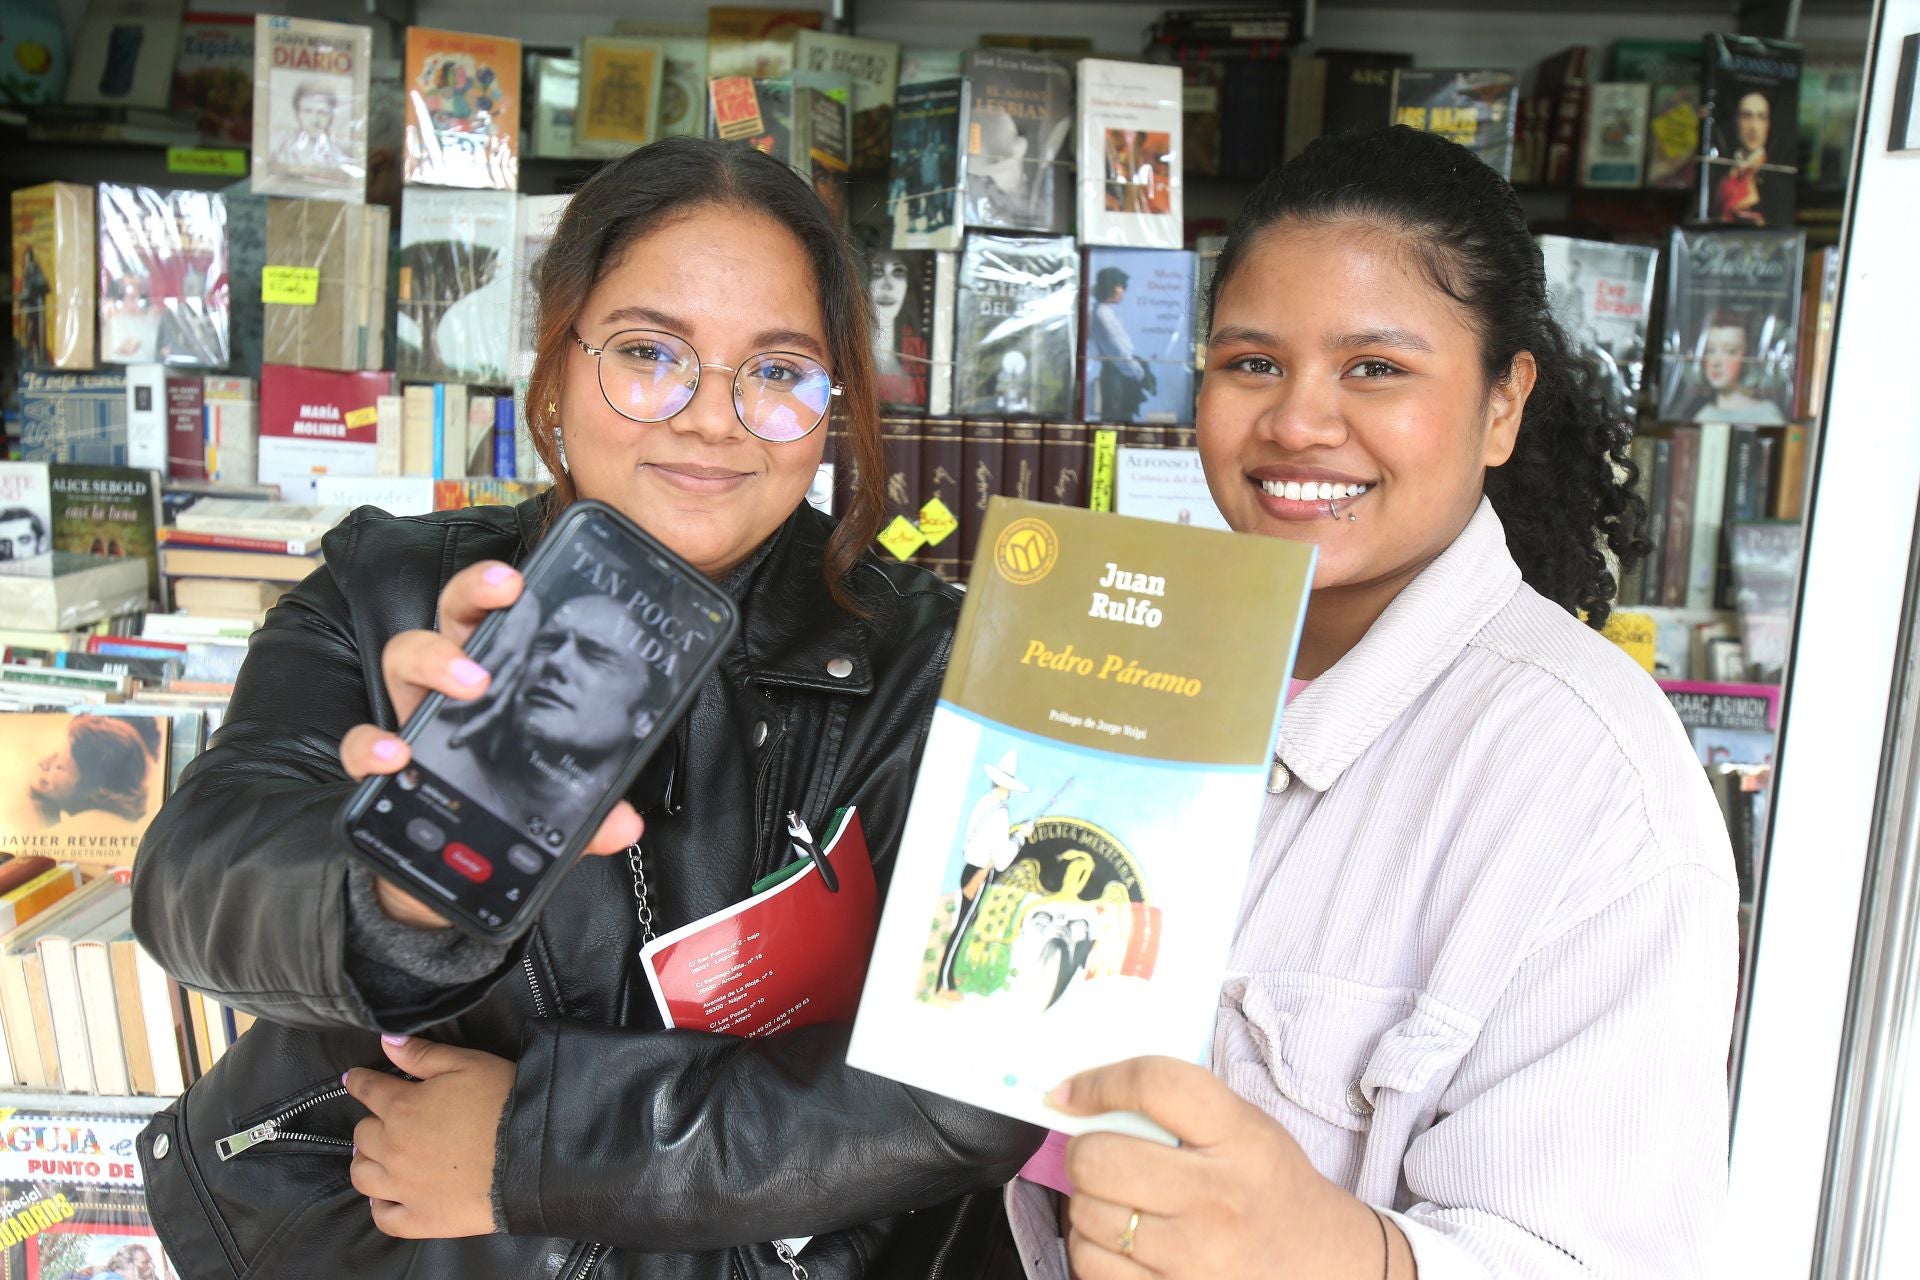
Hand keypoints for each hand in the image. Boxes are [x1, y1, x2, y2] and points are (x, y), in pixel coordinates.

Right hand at [337, 559, 644, 928]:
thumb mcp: (552, 813)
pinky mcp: (379, 765)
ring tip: (472, 686)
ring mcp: (412, 720)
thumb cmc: (499, 815)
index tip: (520, 579)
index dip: (501, 591)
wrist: (443, 880)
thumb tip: (624, 824)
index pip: (498, 621)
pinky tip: (395, 755)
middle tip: (507, 599)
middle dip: (472, 599)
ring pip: (402, 658)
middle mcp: (449, 689)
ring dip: (435, 662)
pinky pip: (360, 743)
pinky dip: (371, 747)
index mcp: (497, 684)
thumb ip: (587, 817)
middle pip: (452, 617)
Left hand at [346, 1035, 513, 1238]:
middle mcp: (393, 1148)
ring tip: (380, 1157)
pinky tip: (387, 1197)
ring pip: (362, 1176)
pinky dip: (380, 1207)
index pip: (366, 1090)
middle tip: (384, 1120)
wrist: (532, 1153)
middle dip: (370, 1122)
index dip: (359, 1081)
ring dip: (367, 1162)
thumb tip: (386, 1041)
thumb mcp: (467, 1064)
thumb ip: (422, 1054)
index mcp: (402, 1107)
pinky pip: (384, 1218)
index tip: (355, 1079)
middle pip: (361, 1135)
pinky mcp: (419, 1219)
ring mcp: (403, 1188)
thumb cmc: (503, 1100)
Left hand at [1049, 1057, 1406, 1277]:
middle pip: (1099, 1158)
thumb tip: (1086, 1098)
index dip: (1098, 1082)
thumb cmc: (1270, 1187)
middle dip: (1085, 1150)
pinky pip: (1091, 1265)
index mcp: (1241, 1140)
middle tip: (1100, 1154)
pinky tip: (1121, 1240)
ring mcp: (1196, 1259)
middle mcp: (1219, 1200)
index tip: (1069, 1092)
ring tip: (1120, 1201)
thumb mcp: (1246, 1129)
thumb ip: (1180, 1106)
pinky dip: (1092, 1248)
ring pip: (1086, 1214)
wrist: (1321, 1265)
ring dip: (1088, 1202)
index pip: (1155, 1086)